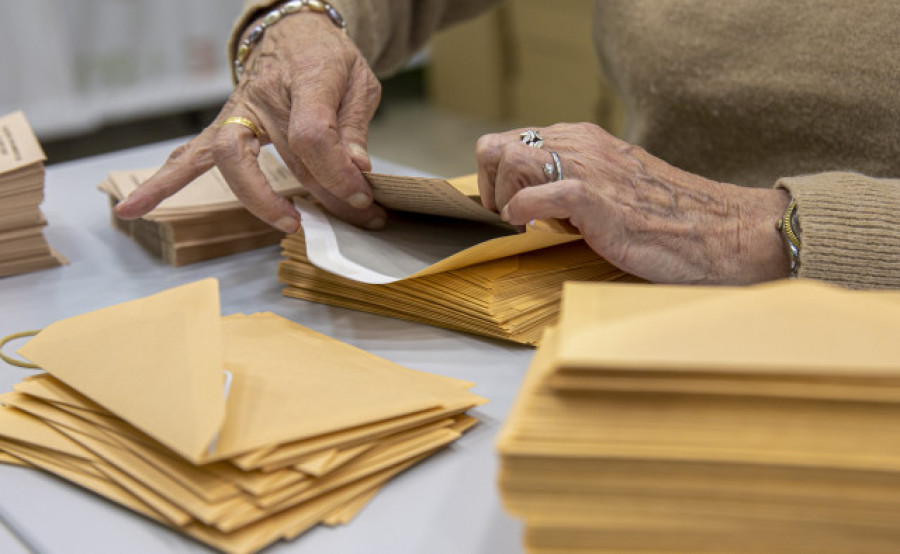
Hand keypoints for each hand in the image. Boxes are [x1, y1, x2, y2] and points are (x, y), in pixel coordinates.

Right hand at [115, 13, 386, 232]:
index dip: (338, 172)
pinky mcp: (223, 125)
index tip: (361, 197)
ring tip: (287, 228)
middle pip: (289, 156)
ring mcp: (238, 111)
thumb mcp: (359, 82)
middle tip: (351, 218)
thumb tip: (357, 171)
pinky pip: (189, 154)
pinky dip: (164, 182)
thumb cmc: (327, 59)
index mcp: (305, 78)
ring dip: (257, 200)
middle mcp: (265, 96)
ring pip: (233, 159)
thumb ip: (355, 126)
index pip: (313, 134)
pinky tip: (137, 208)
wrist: (295, 33)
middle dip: (325, 196)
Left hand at [476, 123, 791, 283]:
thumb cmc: (669, 219)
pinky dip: (521, 214)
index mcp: (585, 139)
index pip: (513, 140)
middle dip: (489, 185)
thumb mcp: (615, 187)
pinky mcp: (596, 199)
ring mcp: (589, 169)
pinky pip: (534, 197)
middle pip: (498, 145)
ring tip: (521, 225)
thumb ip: (577, 182)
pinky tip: (531, 230)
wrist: (721, 231)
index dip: (497, 176)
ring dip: (503, 199)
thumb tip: (534, 201)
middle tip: (506, 216)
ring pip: (510, 162)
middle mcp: (582, 145)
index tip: (506, 206)